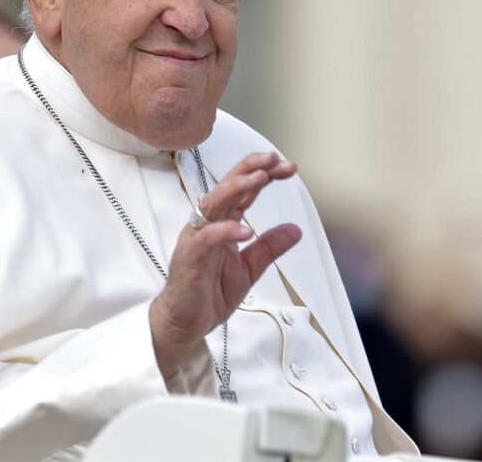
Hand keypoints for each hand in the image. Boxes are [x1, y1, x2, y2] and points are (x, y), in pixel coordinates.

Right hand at [149, 151, 301, 376]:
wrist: (185, 322)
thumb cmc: (208, 292)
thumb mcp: (249, 268)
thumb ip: (269, 247)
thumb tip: (296, 230)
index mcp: (222, 223)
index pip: (244, 190)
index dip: (265, 175)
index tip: (288, 167)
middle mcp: (208, 224)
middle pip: (227, 186)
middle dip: (250, 169)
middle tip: (274, 159)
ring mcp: (196, 238)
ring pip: (213, 203)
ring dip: (236, 188)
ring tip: (259, 179)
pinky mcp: (189, 257)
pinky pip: (206, 238)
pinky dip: (225, 231)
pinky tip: (245, 230)